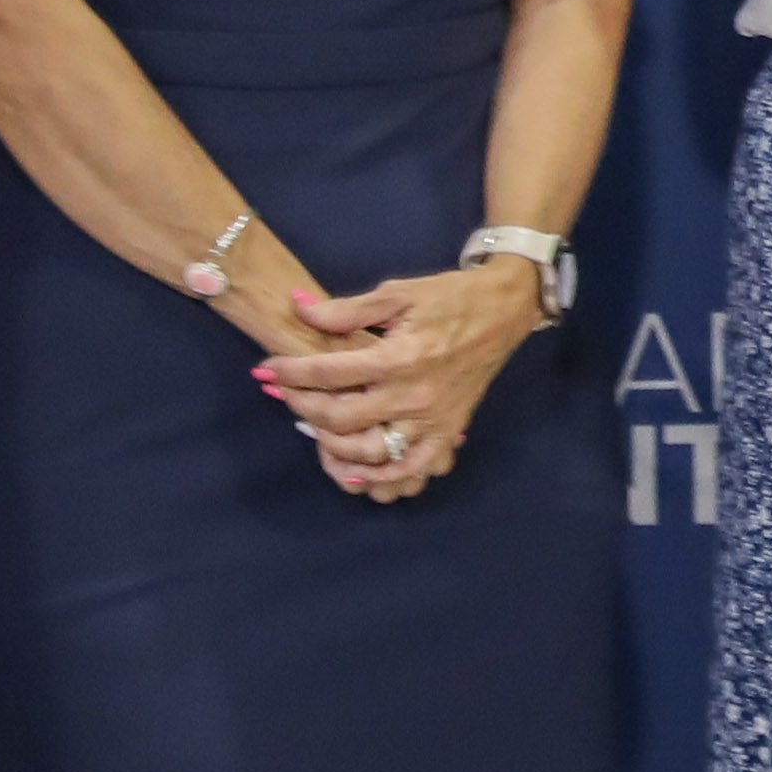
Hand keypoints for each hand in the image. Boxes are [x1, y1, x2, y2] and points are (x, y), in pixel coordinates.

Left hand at [259, 253, 554, 503]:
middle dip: (302, 407)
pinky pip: (414, 469)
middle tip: (284, 394)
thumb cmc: (450, 297)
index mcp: (397, 357)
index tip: (266, 370)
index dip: (288, 372)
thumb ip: (345, 309)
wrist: (505, 309)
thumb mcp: (397, 293)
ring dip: (334, 448)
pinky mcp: (448, 431)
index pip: (328, 373)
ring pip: (372, 453)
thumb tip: (299, 307)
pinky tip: (359, 473)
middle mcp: (412, 395)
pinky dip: (385, 478)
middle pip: (341, 418)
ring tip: (316, 429)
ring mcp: (432, 420)